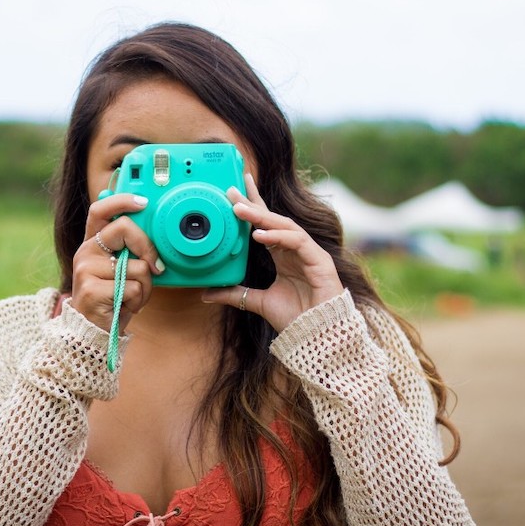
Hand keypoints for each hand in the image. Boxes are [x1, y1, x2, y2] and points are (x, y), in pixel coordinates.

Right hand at [72, 194, 163, 332]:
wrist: (94, 332)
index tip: (144, 203)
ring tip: (132, 297)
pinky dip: (138, 300)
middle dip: (148, 247)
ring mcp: (86, 270)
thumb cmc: (114, 299)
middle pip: (124, 229)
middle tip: (156, 267)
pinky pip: (132, 288)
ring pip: (137, 266)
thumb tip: (156, 239)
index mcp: (93, 243)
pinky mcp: (92, 290)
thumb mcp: (122, 271)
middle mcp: (86, 252)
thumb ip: (131, 252)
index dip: (122, 201)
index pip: (100, 210)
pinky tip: (126, 307)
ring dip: (145, 286)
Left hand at [202, 174, 343, 331]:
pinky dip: (279, 237)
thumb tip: (205, 294)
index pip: (265, 225)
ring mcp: (309, 253)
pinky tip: (259, 235)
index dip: (252, 206)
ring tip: (239, 210)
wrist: (316, 336)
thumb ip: (234, 295)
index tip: (233, 192)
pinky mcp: (319, 261)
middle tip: (232, 189)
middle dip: (253, 203)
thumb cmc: (294, 318)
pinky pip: (298, 242)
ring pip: (284, 226)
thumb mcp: (255, 302)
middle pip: (273, 219)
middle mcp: (295, 249)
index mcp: (282, 255)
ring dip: (262, 217)